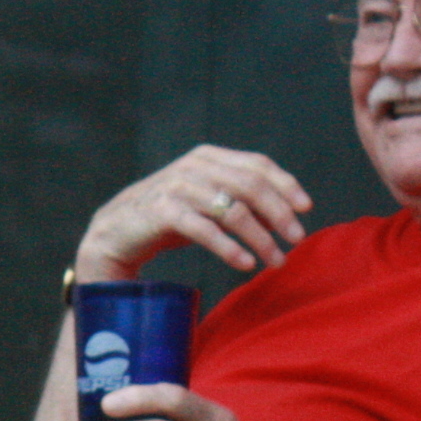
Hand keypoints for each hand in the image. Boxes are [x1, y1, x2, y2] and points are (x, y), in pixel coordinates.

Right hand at [73, 145, 311, 281]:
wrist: (115, 232)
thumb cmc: (167, 218)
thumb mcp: (205, 199)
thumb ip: (237, 196)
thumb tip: (284, 211)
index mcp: (208, 157)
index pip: (258, 165)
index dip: (286, 185)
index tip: (306, 209)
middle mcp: (194, 167)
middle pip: (251, 186)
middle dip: (279, 214)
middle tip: (296, 239)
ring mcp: (177, 188)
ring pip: (233, 210)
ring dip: (260, 238)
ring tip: (275, 261)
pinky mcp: (162, 213)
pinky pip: (205, 230)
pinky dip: (229, 249)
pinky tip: (245, 264)